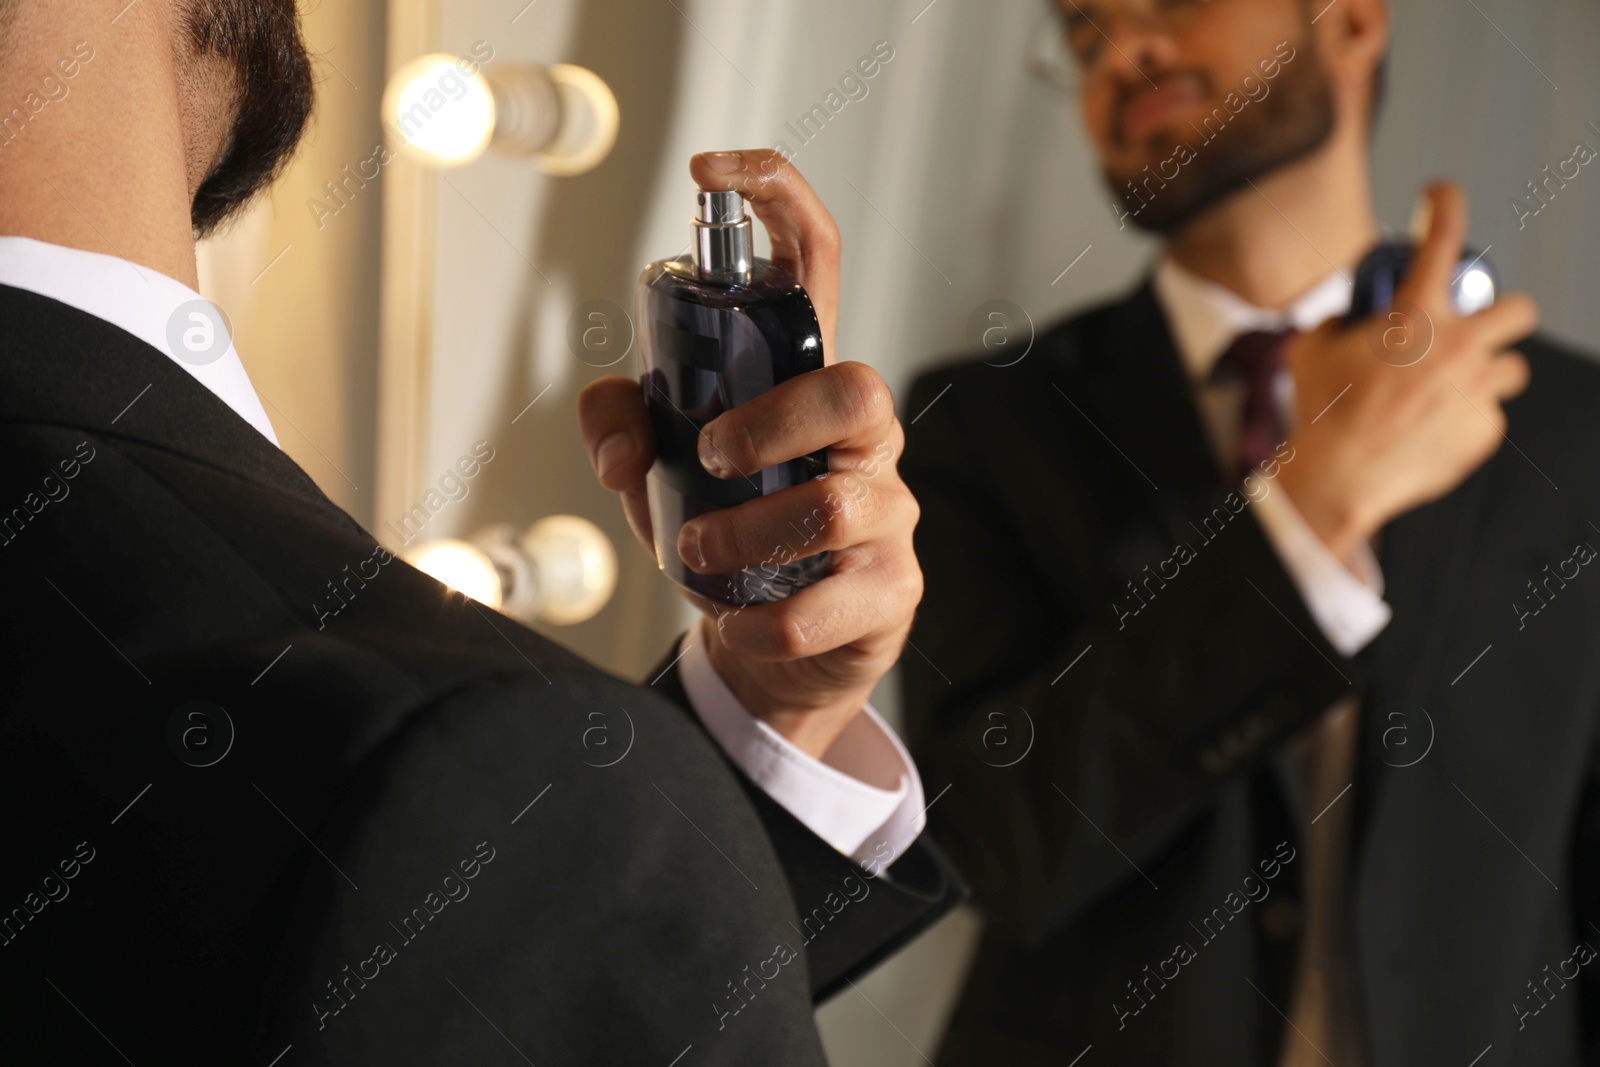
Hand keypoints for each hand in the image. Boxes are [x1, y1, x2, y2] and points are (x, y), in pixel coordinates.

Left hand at [579, 149, 920, 758]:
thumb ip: (622, 429)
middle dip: (773, 421)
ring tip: (695, 553)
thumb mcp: (659, 475)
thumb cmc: (726, 537)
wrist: (775, 650)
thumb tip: (621, 446)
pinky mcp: (888, 588)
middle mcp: (862, 436)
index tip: (712, 174)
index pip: (817, 260)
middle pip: (857, 388)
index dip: (777, 197)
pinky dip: (764, 620)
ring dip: (745, 534)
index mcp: (805, 380)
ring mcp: (886, 511)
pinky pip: (830, 603)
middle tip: (711, 457)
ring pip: (835, 505)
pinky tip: (736, 622)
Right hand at [1275, 181, 1536, 560]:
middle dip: (1500, 315)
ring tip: (1448, 391)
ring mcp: (1477, 389)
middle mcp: (1458, 345)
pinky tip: (1431, 431)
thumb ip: (1334, 325)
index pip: (1441, 235)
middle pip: (1518, 309)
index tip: (1438, 196)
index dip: (1443, 203)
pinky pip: (1487, 416)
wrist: (1339, 476)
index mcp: (1415, 314)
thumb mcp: (1310, 351)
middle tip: (1473, 329)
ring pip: (1511, 368)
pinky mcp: (1484, 429)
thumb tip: (1343, 319)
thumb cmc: (1322, 411)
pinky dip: (1464, 419)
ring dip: (1484, 373)